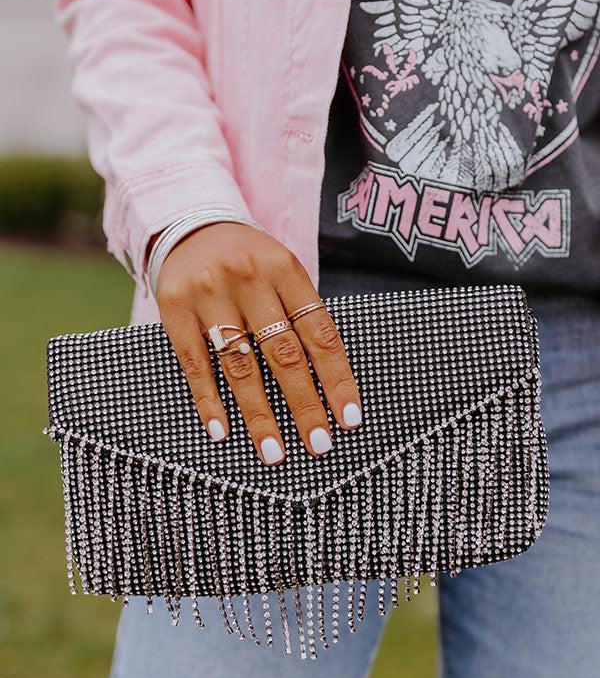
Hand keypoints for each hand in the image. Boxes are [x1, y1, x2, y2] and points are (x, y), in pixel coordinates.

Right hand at [155, 222, 362, 464]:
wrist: (189, 225)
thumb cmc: (249, 261)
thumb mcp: (281, 271)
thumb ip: (300, 315)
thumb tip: (328, 386)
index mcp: (285, 268)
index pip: (319, 332)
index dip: (336, 378)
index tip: (349, 419)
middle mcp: (249, 278)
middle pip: (283, 352)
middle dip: (303, 404)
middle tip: (318, 445)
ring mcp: (209, 293)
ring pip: (240, 365)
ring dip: (259, 414)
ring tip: (273, 452)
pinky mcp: (175, 308)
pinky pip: (195, 364)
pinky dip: (209, 401)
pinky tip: (222, 432)